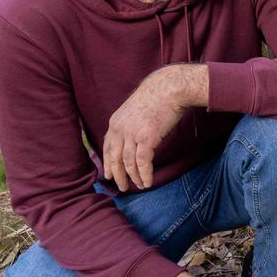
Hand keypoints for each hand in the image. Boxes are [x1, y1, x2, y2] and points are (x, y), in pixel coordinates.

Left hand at [103, 65, 207, 190]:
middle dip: (118, 175)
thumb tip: (133, 137)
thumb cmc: (157, 97)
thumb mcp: (136, 109)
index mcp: (115, 122)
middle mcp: (120, 129)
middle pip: (115, 158)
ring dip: (134, 177)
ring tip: (140, 186)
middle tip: (122, 187)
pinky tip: (148, 182)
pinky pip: (143, 162)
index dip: (108, 163)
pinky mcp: (146, 139)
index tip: (109, 175)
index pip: (107, 147)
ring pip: (129, 163)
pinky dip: (145, 174)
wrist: (169, 89)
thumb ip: (130, 123)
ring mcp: (132, 134)